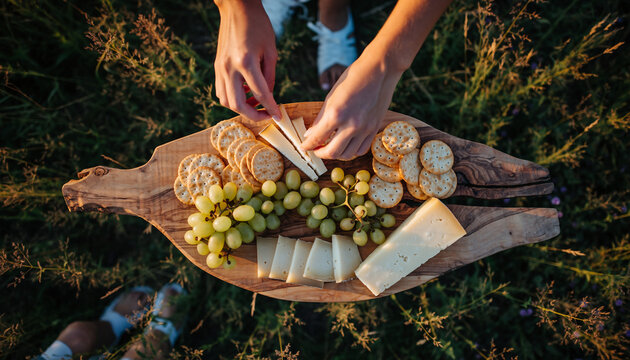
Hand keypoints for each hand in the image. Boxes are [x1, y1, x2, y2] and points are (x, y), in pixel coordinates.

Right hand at [214, 0, 281, 120]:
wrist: (237, 9)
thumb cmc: (258, 26)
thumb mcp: (271, 50)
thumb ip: (270, 76)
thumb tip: (269, 96)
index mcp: (246, 62)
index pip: (260, 94)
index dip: (271, 108)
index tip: (278, 116)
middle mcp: (229, 68)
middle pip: (238, 104)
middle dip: (254, 115)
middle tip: (266, 115)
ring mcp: (220, 68)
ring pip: (226, 101)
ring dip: (241, 108)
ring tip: (256, 104)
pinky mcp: (216, 67)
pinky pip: (221, 91)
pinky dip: (233, 98)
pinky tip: (245, 93)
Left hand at [301, 56, 402, 159]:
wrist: (378, 71)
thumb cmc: (351, 79)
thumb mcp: (331, 97)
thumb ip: (320, 119)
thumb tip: (310, 134)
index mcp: (336, 114)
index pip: (317, 138)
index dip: (307, 145)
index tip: (304, 147)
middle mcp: (351, 125)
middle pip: (332, 152)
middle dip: (320, 153)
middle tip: (316, 149)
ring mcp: (365, 129)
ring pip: (347, 154)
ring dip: (336, 154)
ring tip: (331, 147)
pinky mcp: (374, 129)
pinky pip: (361, 149)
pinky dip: (351, 151)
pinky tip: (346, 145)